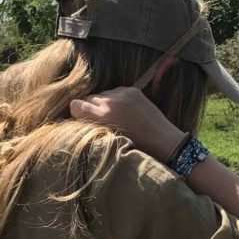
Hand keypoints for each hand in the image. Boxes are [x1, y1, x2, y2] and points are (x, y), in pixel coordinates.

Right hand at [69, 87, 185, 161]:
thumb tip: (79, 118)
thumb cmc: (134, 148)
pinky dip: (116, 99)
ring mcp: (122, 94)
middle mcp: (109, 102)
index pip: (75, 105)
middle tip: (99, 120)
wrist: (163, 141)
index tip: (83, 121)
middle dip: (90, 108)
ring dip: (104, 103)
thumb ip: (92, 127)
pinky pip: (115, 91)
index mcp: (101, 117)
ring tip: (115, 115)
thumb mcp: (107, 140)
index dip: (77, 113)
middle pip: (88, 98)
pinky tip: (124, 110)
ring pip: (102, 94)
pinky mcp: (132, 90)